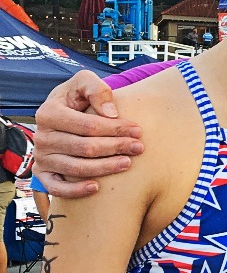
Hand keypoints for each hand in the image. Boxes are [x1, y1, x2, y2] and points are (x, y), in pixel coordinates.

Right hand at [34, 71, 143, 197]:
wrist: (61, 113)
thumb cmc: (77, 97)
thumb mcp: (84, 82)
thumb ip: (97, 89)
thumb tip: (111, 113)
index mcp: (49, 113)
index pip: (88, 125)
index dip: (115, 129)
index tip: (137, 130)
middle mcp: (42, 137)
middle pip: (85, 147)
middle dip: (116, 147)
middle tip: (139, 147)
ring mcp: (41, 158)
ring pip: (76, 168)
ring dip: (105, 168)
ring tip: (128, 163)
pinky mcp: (42, 174)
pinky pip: (56, 188)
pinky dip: (75, 190)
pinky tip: (96, 188)